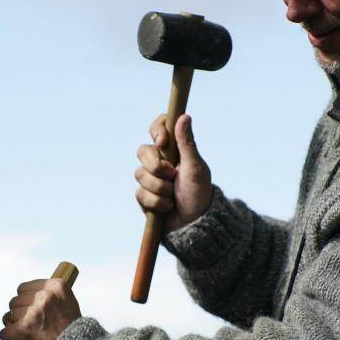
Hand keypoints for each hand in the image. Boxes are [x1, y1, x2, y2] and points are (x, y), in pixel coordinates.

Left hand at [0, 277, 81, 339]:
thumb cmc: (73, 336)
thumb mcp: (68, 305)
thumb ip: (50, 298)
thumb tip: (31, 297)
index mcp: (55, 287)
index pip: (25, 288)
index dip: (27, 302)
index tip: (33, 311)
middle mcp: (43, 297)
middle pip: (15, 301)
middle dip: (21, 315)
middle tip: (34, 327)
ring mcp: (31, 313)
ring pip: (8, 317)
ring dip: (16, 328)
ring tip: (31, 337)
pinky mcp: (20, 330)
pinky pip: (4, 333)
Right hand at [134, 113, 211, 232]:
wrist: (195, 223)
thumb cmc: (199, 193)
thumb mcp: (196, 167)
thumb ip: (187, 143)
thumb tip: (184, 116)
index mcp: (173, 150)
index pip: (158, 128)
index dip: (157, 131)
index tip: (162, 142)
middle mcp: (159, 161)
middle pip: (143, 151)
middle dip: (157, 166)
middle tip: (172, 176)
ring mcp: (150, 178)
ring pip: (140, 174)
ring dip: (160, 187)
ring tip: (173, 196)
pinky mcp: (144, 196)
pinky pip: (140, 193)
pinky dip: (156, 202)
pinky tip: (167, 207)